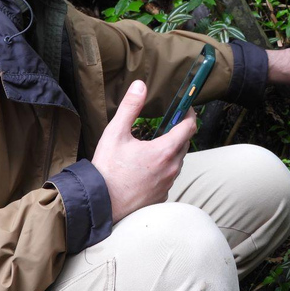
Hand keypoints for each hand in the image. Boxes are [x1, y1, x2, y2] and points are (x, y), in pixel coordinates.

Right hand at [91, 80, 195, 223]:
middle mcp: (171, 168)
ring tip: (155, 144)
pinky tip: (148, 166)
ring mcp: (167, 184)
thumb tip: (140, 86)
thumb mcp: (115, 133)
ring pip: (178, 161)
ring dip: (172, 151)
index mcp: (164, 151)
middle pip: (185, 144)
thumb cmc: (107, 169)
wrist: (100, 204)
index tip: (185, 107)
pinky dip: (163, 168)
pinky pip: (169, 177)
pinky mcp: (161, 196)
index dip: (189, 114)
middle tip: (167, 123)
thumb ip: (130, 107)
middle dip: (179, 131)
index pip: (189, 127)